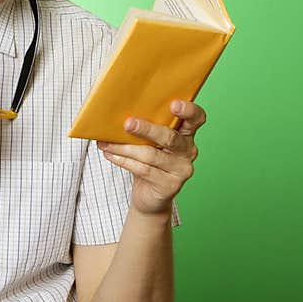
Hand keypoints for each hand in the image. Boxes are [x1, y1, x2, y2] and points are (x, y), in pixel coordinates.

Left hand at [96, 100, 206, 216]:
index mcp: (186, 134)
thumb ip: (145, 128)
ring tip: (106, 143)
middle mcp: (188, 151)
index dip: (189, 110)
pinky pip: (143, 170)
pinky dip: (123, 161)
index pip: (196, 118)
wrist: (149, 197)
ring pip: (151, 155)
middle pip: (170, 137)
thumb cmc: (147, 161)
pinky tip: (110, 155)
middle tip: (127, 123)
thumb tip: (115, 112)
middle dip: (147, 129)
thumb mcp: (149, 142)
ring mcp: (181, 170)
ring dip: (125, 148)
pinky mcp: (170, 186)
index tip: (174, 104)